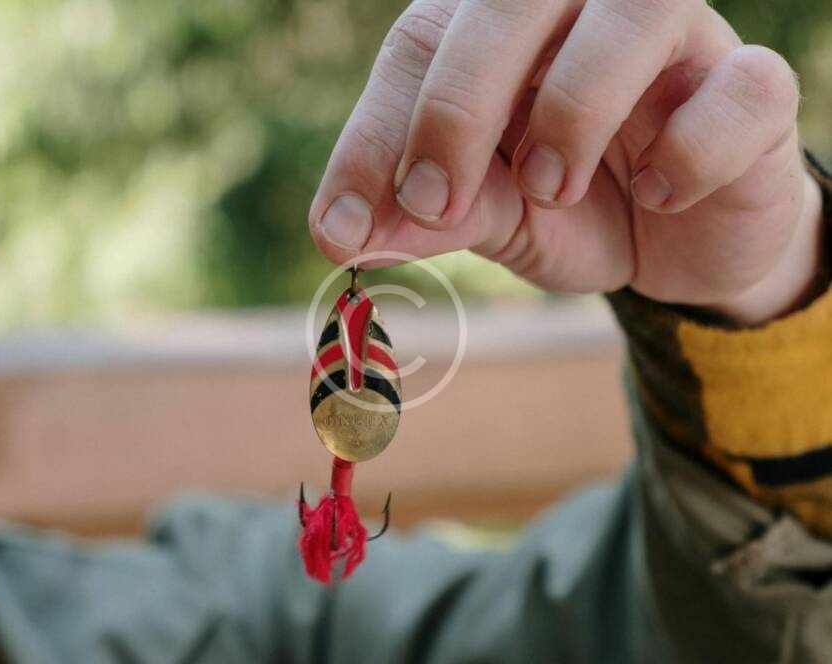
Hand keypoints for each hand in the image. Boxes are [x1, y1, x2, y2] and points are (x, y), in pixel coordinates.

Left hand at [308, 0, 823, 324]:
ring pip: (635, 13)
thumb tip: (346, 237)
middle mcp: (583, 11)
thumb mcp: (489, 216)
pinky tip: (662, 193)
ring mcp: (677, 39)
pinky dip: (693, 148)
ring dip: (576, 109)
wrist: (678, 245)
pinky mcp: (753, 88)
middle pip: (512, 1)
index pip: (419, 46)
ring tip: (552, 190)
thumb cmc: (575, 210)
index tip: (341, 230)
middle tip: (436, 202)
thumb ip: (425, 216)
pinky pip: (742, 87)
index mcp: (502, 33)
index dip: (373, 135)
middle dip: (458, 106)